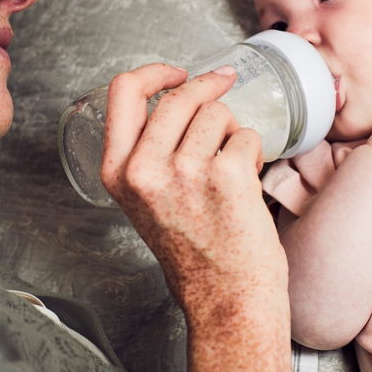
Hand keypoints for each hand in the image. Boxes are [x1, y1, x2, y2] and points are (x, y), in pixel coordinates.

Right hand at [102, 63, 290, 371]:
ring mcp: (186, 171)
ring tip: (232, 166)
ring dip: (232, 130)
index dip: (154, 71)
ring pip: (217, 113)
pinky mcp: (227, 174)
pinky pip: (246, 134)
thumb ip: (147, 155)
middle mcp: (145, 170)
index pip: (123, 91)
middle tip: (224, 83)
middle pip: (179, 96)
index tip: (176, 73)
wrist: (226, 299)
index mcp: (118, 173)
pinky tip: (247, 179)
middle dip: (208, 85)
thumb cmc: (194, 255)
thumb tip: (176, 101)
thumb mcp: (145, 202)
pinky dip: (254, 150)